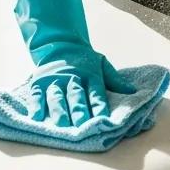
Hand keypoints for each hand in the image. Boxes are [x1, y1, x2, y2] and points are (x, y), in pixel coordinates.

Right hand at [15, 0, 134, 124]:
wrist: (61, 44)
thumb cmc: (85, 61)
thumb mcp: (102, 64)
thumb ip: (115, 80)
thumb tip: (133, 92)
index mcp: (90, 74)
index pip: (96, 91)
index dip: (99, 104)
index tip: (103, 118)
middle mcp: (72, 77)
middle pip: (76, 95)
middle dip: (79, 109)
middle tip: (82, 124)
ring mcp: (54, 80)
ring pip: (57, 96)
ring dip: (59, 110)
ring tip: (61, 124)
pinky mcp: (39, 83)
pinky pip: (36, 95)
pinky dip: (36, 105)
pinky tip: (36, 117)